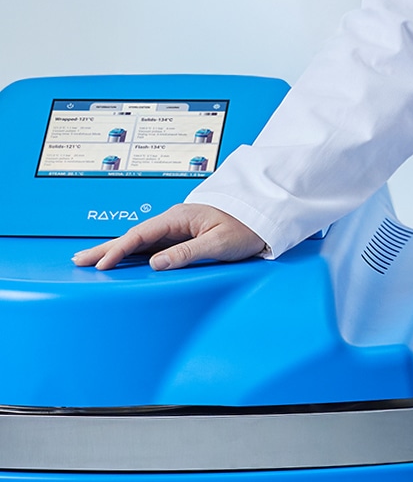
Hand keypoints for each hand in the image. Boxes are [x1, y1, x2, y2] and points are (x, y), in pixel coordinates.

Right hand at [72, 203, 265, 270]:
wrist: (263, 218)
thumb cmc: (245, 228)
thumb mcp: (218, 244)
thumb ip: (187, 253)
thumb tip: (156, 263)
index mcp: (180, 217)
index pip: (141, 234)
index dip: (119, 249)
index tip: (102, 264)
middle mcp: (175, 220)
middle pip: (134, 235)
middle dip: (106, 247)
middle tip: (79, 260)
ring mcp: (178, 227)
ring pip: (141, 239)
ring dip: (116, 249)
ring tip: (92, 260)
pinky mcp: (184, 235)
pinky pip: (153, 243)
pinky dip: (134, 251)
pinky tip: (123, 258)